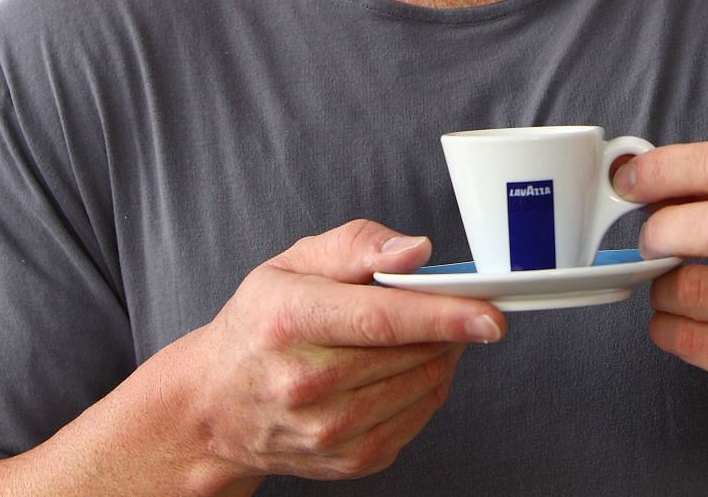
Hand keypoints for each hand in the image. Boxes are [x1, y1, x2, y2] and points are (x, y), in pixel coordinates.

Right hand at [161, 219, 506, 486]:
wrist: (217, 404)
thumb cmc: (261, 323)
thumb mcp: (293, 264)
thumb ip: (357, 246)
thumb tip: (415, 252)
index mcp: (288, 321)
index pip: (380, 320)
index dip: (443, 316)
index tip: (490, 314)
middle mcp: (303, 382)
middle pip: (408, 354)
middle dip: (448, 329)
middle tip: (457, 306)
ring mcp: (325, 430)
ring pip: (420, 388)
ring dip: (441, 357)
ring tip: (430, 334)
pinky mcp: (346, 460)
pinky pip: (415, 421)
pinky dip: (428, 390)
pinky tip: (410, 368)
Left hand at [615, 142, 707, 439]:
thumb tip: (643, 177)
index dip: (667, 167)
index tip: (631, 180)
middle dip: (660, 229)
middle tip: (649, 242)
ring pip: (693, 288)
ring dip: (660, 286)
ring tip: (669, 289)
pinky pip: (692, 341)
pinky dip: (665, 328)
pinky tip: (676, 324)